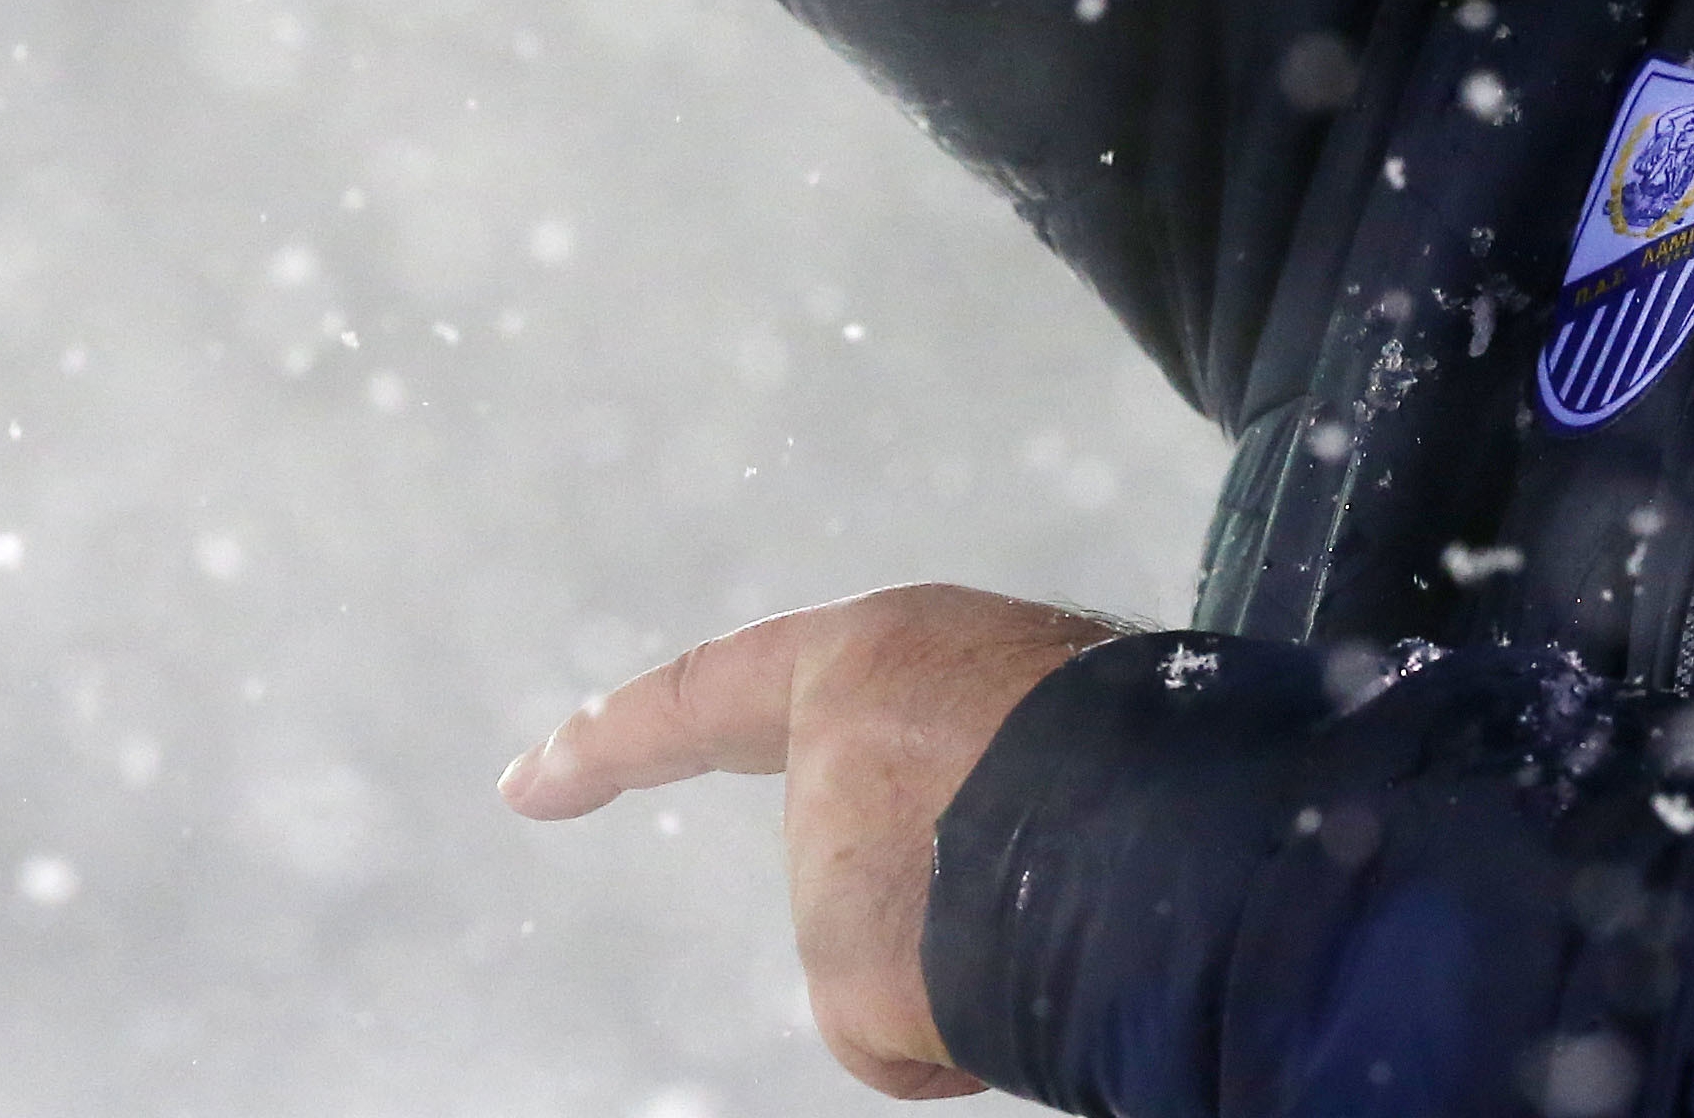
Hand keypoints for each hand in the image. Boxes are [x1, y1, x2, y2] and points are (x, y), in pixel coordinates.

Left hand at [506, 584, 1123, 1099]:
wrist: (1168, 819)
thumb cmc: (1150, 740)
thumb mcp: (1053, 695)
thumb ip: (976, 747)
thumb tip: (990, 863)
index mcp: (877, 655)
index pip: (713, 694)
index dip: (618, 737)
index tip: (525, 784)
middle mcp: (830, 753)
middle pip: (862, 857)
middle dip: (939, 888)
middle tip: (1057, 869)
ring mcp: (827, 865)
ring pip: (900, 951)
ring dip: (975, 950)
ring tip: (1074, 902)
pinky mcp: (840, 972)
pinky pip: (900, 1037)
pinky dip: (956, 1039)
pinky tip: (1028, 992)